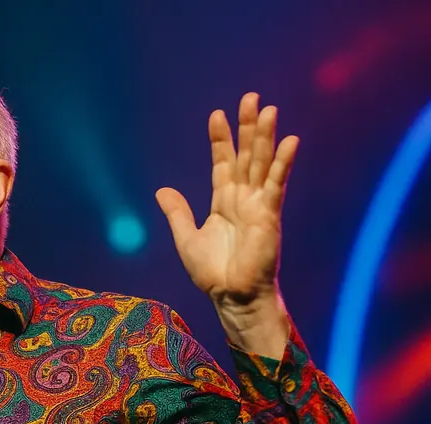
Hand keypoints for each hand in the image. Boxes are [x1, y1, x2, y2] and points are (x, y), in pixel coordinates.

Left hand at [156, 92, 297, 307]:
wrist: (231, 296)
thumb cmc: (213, 273)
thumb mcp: (187, 238)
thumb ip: (177, 213)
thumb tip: (161, 190)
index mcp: (223, 202)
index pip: (223, 163)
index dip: (221, 139)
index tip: (217, 115)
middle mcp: (243, 199)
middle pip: (246, 155)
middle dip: (248, 128)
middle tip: (250, 98)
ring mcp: (258, 205)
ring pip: (262, 164)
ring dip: (266, 137)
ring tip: (268, 109)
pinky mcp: (269, 215)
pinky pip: (276, 185)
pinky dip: (282, 163)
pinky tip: (290, 141)